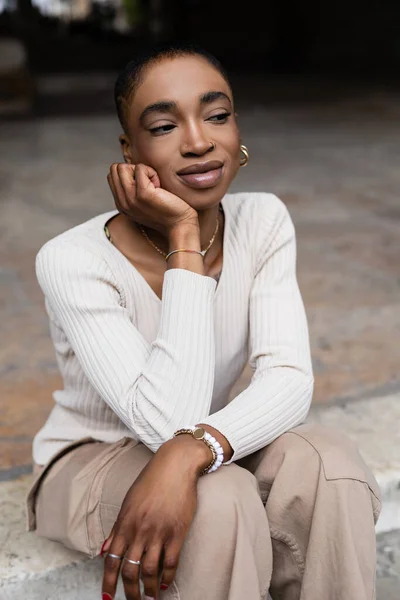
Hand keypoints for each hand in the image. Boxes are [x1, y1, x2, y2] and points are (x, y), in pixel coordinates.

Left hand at [101, 436, 210, 599]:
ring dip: (148, 590)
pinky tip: (164, 584)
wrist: (175, 465)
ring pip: (150, 571)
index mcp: (124, 523)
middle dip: (130, 592)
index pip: (111, 559)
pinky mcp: (177, 532)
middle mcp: (139, 530)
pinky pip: (170, 562)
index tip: (107, 596)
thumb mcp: (129, 502)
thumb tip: (104, 549)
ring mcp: (158, 532)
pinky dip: (167, 577)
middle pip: (130, 571)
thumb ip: (117, 528)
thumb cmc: (151, 481)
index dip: (108, 581)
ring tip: (149, 599)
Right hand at [107, 163, 198, 236]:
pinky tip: (159, 186)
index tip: (144, 185)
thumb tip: (129, 169)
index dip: (129, 173)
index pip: (112, 175)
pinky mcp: (143, 193)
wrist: (179, 225)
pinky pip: (140, 168)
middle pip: (115, 169)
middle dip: (133, 170)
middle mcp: (122, 202)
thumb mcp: (142, 202)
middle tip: (149, 183)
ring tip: (154, 184)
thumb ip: (131, 190)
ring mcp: (131, 198)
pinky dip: (152, 172)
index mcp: (121, 204)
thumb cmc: (166, 211)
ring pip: (123, 167)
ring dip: (142, 171)